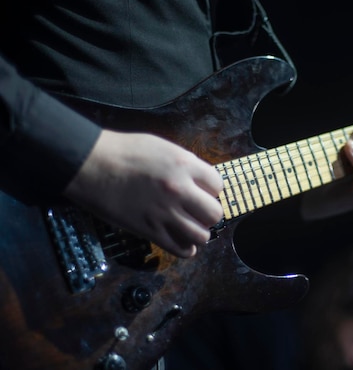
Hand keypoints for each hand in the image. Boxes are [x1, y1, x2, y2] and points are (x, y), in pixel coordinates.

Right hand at [63, 130, 223, 257]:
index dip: (210, 189)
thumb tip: (199, 180)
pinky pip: (181, 249)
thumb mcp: (163, 147)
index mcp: (185, 165)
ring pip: (202, 235)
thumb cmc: (124, 151)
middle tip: (196, 209)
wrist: (91, 164)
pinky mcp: (150, 230)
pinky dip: (186, 248)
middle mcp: (180, 190)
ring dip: (198, 232)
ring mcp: (165, 212)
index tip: (200, 191)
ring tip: (189, 226)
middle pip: (214, 213)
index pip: (218, 185)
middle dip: (208, 212)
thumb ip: (185, 163)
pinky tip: (181, 240)